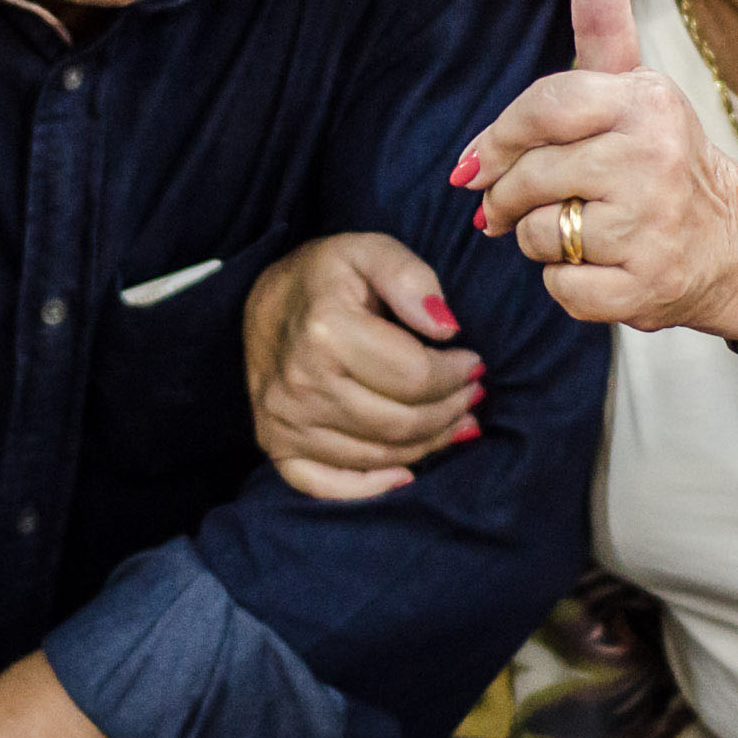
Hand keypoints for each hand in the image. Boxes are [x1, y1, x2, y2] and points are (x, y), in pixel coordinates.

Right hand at [243, 232, 480, 500]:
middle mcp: (300, 383)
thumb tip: (447, 329)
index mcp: (325, 331)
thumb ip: (412, 278)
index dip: (456, 375)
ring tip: (454, 421)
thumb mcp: (369, 250)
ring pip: (378, 455)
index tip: (473, 363)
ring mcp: (284, 420)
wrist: (264, 301)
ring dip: (428, 444)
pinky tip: (405, 473)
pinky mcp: (275, 444)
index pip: (415, 377)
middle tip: (472, 395)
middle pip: (401, 422)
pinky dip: (371, 488)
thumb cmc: (327, 276)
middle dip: (449, 411)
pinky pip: (327, 485)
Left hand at [458, 0, 737, 335]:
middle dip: (510, 199)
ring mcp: (652, 224)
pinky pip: (561, 288)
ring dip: (543, 243)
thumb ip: (603, 24)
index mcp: (644, 101)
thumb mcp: (637, 89)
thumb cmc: (663, 162)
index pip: (543, 108)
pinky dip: (567, 286)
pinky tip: (601, 268)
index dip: (498, 139)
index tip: (476, 164)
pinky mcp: (647, 285)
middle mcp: (652, 157)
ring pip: (540, 235)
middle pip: (530, 176)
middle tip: (520, 207)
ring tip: (582, 233)